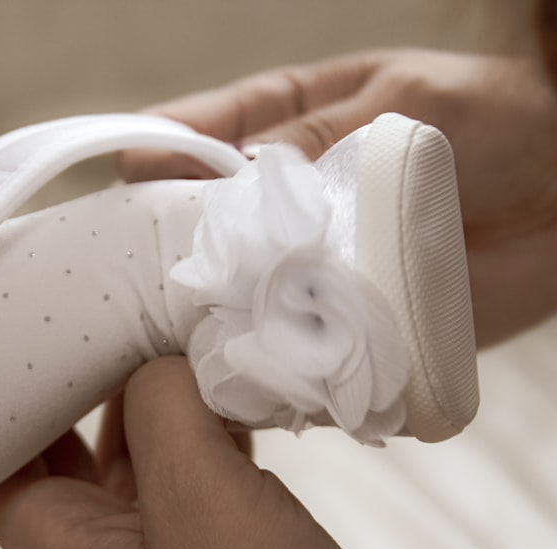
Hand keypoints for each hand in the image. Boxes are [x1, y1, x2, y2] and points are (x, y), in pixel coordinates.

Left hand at [0, 357, 482, 548]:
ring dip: (154, 394)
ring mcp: (169, 548)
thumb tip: (162, 360)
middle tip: (87, 310)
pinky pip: (204, 465)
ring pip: (139, 449)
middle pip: (61, 449)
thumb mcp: (192, 492)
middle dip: (73, 382)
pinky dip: (213, 421)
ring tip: (166, 325)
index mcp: (60, 547)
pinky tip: (235, 378)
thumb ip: (160, 405)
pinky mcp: (231, 545)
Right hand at [117, 49, 556, 346]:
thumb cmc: (499, 124)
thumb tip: (238, 172)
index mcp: (279, 129)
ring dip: (202, 311)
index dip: (152, 156)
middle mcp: (277, 204)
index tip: (126, 180)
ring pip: (226, 293)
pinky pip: (283, 343)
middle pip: (190, 225)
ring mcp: (302, 267)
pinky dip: (260, 359)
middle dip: (161, 246)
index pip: (190, 136)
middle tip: (132, 270)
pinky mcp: (337, 322)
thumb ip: (322, 135)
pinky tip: (239, 369)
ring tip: (175, 329)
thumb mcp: (408, 101)